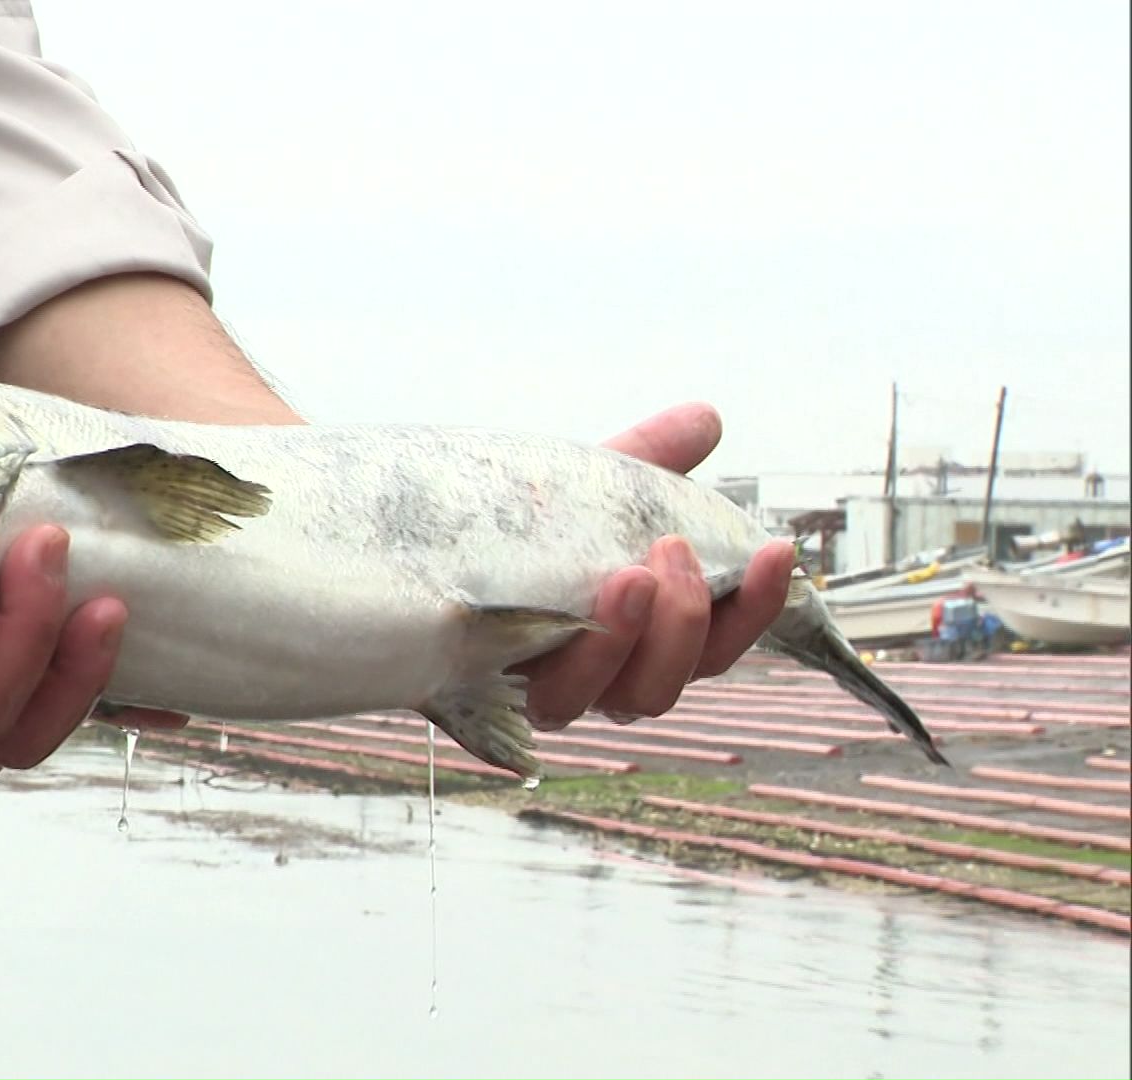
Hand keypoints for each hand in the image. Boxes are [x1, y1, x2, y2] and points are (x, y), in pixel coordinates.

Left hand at [516, 403, 795, 730]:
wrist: (424, 540)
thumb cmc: (520, 525)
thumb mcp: (587, 490)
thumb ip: (648, 460)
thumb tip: (705, 417)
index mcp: (640, 639)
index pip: (717, 646)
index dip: (754, 607)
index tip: (775, 550)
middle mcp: (599, 679)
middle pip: (665, 687)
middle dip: (685, 623)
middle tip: (672, 552)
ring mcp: (544, 691)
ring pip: (607, 701)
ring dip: (626, 641)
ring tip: (627, 578)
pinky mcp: (486, 694)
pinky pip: (532, 700)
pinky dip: (559, 659)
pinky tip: (555, 614)